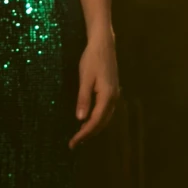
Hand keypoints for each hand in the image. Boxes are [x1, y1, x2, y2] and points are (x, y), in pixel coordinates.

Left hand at [69, 27, 120, 146]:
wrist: (103, 44)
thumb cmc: (92, 59)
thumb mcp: (85, 78)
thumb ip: (83, 99)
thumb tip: (80, 118)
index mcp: (107, 96)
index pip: (95, 121)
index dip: (84, 133)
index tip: (73, 142)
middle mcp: (114, 97)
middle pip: (102, 122)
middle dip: (88, 134)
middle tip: (74, 143)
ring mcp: (115, 94)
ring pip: (105, 118)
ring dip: (93, 128)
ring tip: (80, 135)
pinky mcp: (112, 91)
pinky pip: (105, 111)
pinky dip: (97, 119)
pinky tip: (88, 120)